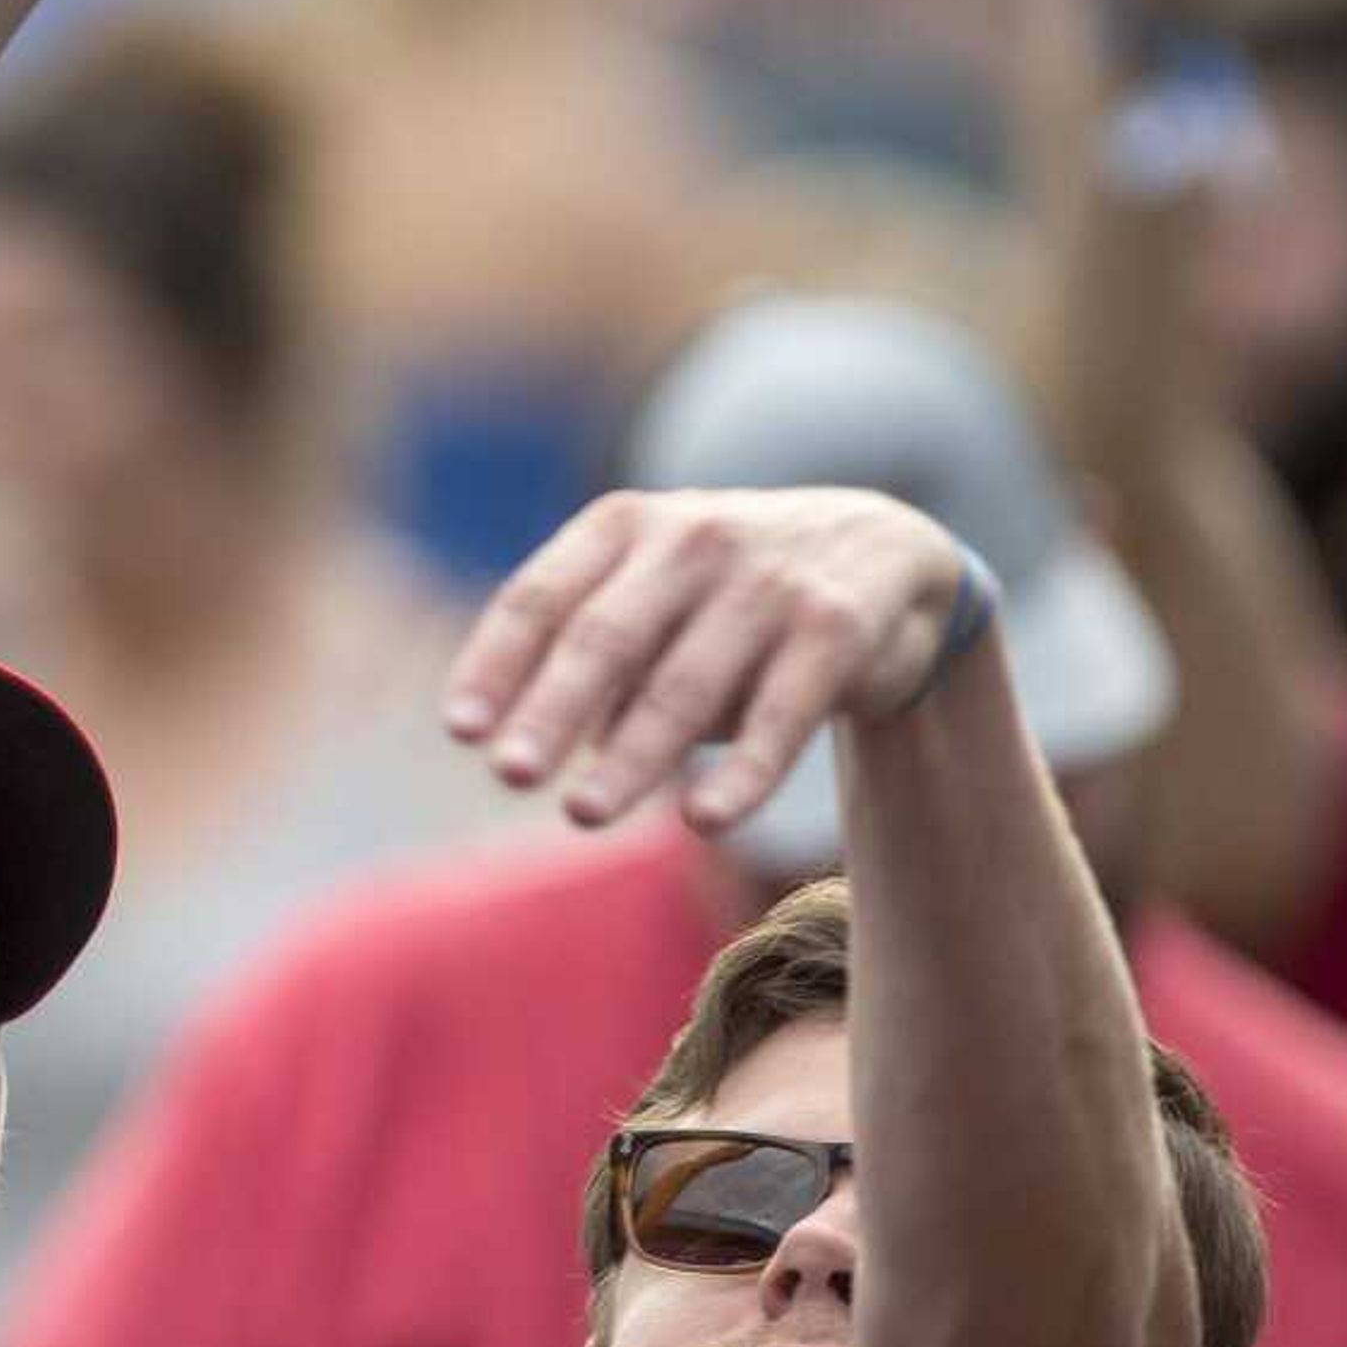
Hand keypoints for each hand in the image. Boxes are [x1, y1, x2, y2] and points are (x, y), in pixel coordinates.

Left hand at [441, 489, 984, 832]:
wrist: (885, 555)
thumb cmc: (727, 594)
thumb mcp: (653, 598)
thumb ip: (591, 658)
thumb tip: (518, 743)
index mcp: (624, 526)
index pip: (540, 596)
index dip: (496, 664)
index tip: (460, 733)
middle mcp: (691, 540)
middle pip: (605, 636)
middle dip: (553, 709)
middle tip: (510, 774)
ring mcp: (766, 582)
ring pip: (686, 685)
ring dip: (633, 755)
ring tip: (583, 812)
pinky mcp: (835, 630)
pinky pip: (781, 714)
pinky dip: (743, 772)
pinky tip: (705, 819)